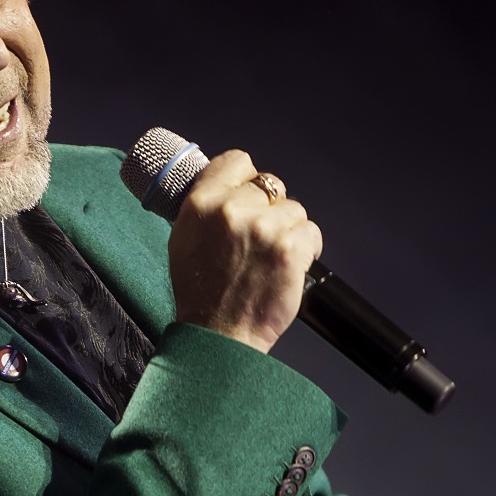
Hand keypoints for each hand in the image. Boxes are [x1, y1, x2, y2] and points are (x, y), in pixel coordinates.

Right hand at [169, 151, 321, 352]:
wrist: (218, 334)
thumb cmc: (199, 291)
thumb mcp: (183, 237)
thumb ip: (204, 206)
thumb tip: (227, 185)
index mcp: (202, 202)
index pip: (238, 161)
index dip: (247, 179)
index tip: (249, 196)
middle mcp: (231, 210)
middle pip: (270, 186)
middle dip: (269, 209)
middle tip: (260, 239)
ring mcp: (263, 228)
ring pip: (294, 209)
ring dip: (288, 231)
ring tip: (271, 258)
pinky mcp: (289, 249)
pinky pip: (311, 232)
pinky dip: (306, 249)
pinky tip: (288, 266)